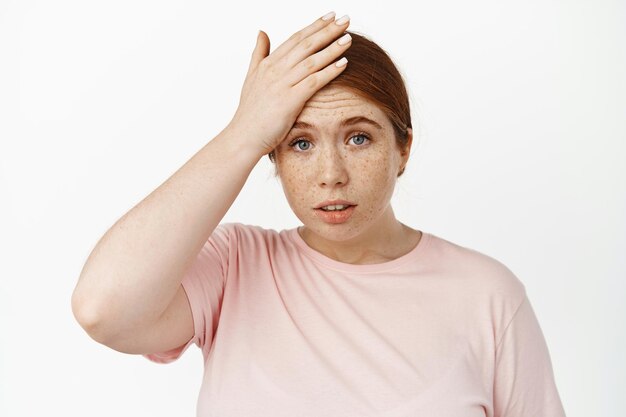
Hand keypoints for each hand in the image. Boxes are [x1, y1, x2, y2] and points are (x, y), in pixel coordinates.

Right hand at [227, 13, 351, 155]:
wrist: (243, 137)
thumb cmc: (249, 113)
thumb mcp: (251, 78)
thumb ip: (258, 54)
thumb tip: (262, 32)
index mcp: (268, 64)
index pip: (295, 39)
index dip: (314, 26)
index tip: (330, 16)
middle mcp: (275, 70)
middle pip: (306, 45)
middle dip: (327, 31)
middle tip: (345, 20)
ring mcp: (282, 84)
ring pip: (312, 60)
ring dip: (332, 48)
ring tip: (349, 38)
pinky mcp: (289, 101)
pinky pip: (313, 82)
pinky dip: (329, 71)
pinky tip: (343, 64)